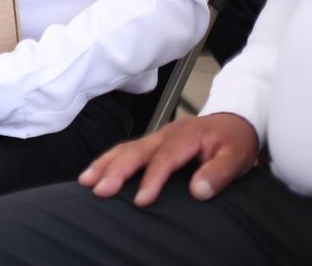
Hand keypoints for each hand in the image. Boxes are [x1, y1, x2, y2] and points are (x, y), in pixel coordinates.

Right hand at [79, 112, 259, 206]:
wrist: (234, 121)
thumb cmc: (234, 141)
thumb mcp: (237, 156)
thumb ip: (219, 173)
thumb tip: (198, 191)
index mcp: (184, 137)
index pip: (164, 159)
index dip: (151, 180)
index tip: (140, 200)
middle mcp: (164, 135)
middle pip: (134, 151)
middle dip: (115, 171)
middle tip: (100, 190)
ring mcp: (155, 137)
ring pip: (124, 149)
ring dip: (104, 164)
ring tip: (86, 181)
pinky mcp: (151, 143)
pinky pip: (125, 150)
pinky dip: (108, 160)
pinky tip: (96, 172)